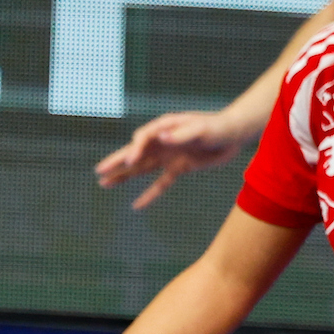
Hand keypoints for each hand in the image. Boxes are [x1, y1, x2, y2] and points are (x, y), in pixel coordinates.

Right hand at [94, 110, 251, 209]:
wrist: (235, 134)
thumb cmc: (218, 127)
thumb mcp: (202, 128)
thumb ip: (182, 133)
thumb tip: (162, 138)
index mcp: (165, 127)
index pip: (142, 138)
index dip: (135, 149)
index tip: (130, 161)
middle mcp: (162, 142)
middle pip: (135, 153)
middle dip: (116, 162)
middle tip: (99, 171)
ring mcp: (169, 156)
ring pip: (141, 169)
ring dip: (124, 176)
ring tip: (104, 184)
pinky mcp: (178, 169)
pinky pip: (160, 184)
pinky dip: (149, 195)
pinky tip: (136, 206)